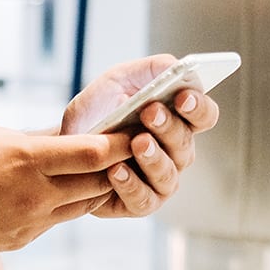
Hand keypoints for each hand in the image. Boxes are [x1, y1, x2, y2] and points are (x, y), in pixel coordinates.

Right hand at [0, 120, 134, 256]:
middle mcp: (33, 195)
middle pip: (98, 182)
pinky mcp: (19, 241)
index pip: (93, 153)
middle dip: (120, 166)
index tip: (139, 131)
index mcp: (25, 160)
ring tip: (110, 169)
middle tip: (139, 149)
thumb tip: (66, 133)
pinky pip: (55, 221)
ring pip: (82, 205)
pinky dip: (67, 205)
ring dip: (97, 188)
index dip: (121, 143)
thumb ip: (31, 137)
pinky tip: (68, 192)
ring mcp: (28, 223)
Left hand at [60, 56, 221, 219]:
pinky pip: (143, 199)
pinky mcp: (139, 202)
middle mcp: (176, 153)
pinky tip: (115, 170)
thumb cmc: (99, 110)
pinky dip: (130, 185)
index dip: (198, 107)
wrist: (65, 141)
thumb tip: (177, 66)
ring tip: (136, 142)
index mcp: (179, 121)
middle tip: (150, 112)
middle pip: (185, 143)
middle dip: (169, 126)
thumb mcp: (119, 79)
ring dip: (153, 158)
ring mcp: (160, 180)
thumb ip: (151, 69)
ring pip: (168, 174)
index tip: (183, 95)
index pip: (204, 115)